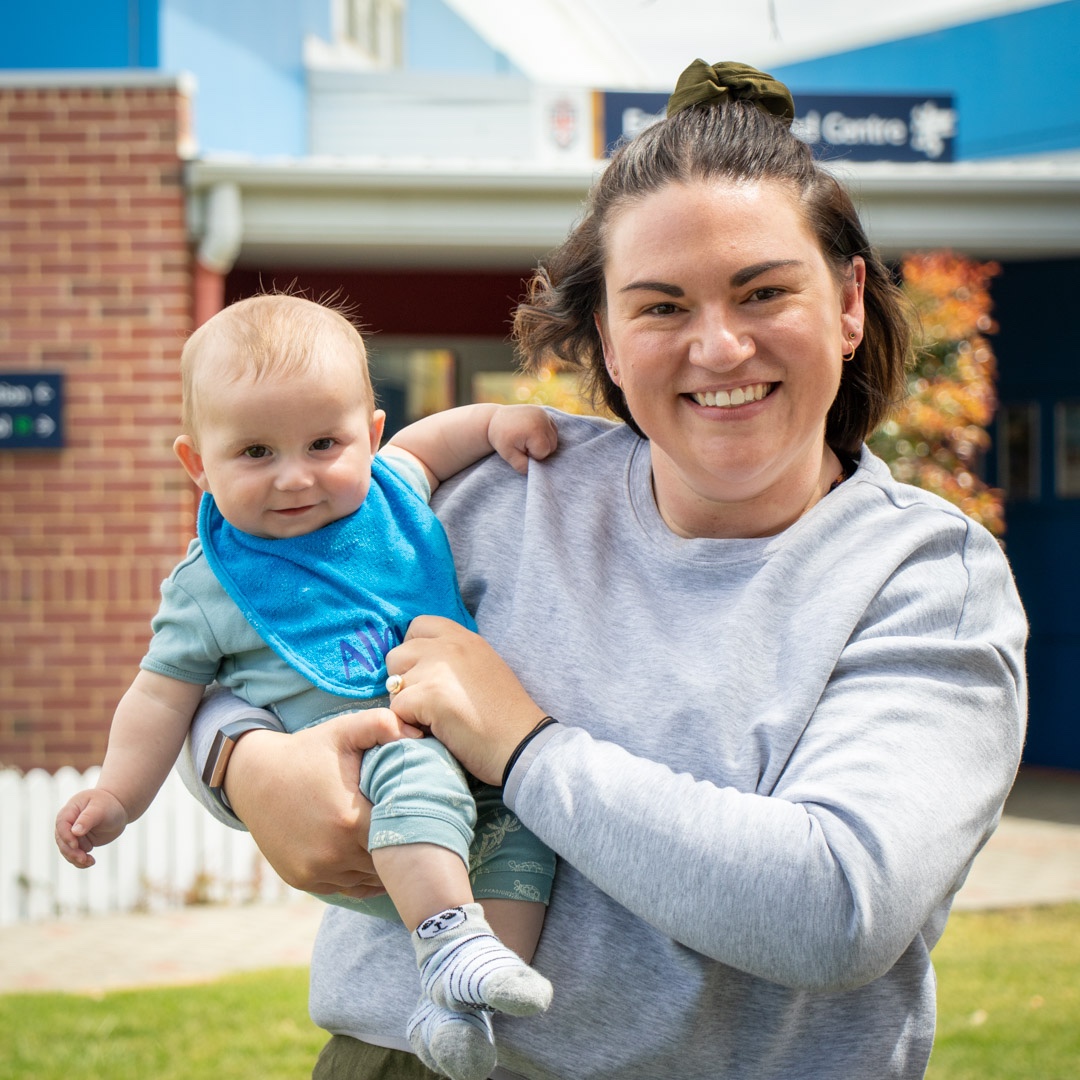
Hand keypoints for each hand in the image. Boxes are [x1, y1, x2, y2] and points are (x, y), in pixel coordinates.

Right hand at [55, 788, 128, 867]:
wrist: (118, 810)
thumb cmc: (108, 805)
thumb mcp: (100, 809)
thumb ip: (88, 818)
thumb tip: (75, 831)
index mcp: (70, 811)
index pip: (61, 824)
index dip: (66, 836)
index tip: (75, 845)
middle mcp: (67, 824)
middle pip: (62, 840)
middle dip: (71, 851)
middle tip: (83, 858)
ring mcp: (72, 835)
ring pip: (67, 850)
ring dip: (76, 858)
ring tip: (90, 861)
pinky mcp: (79, 844)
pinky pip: (75, 855)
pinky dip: (80, 861)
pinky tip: (90, 862)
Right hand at [223, 709, 422, 896]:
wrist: (254, 777)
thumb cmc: (308, 751)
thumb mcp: (344, 730)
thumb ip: (382, 725)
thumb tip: (417, 733)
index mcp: (350, 821)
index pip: (402, 835)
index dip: (417, 824)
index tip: (424, 812)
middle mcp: (333, 854)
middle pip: (387, 862)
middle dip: (403, 848)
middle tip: (420, 833)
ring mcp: (317, 871)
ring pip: (369, 879)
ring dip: (382, 865)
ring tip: (399, 846)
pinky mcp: (303, 880)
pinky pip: (347, 888)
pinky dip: (361, 877)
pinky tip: (374, 859)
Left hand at [386, 616, 546, 784]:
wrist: (522, 744)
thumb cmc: (505, 717)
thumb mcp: (483, 669)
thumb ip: (453, 660)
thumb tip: (416, 667)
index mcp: (464, 638)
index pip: (418, 625)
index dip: (412, 650)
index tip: (423, 674)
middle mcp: (449, 646)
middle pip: (397, 655)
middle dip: (403, 680)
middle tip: (425, 703)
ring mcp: (438, 669)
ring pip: (394, 684)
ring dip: (406, 704)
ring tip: (432, 719)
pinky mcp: (429, 695)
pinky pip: (397, 709)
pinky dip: (409, 725)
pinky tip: (434, 732)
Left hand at [488, 405, 557, 474]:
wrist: (495, 419)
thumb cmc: (501, 438)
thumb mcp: (508, 455)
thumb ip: (522, 466)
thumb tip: (535, 471)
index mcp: (535, 430)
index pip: (543, 453)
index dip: (531, 454)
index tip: (519, 447)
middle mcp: (543, 420)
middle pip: (552, 446)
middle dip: (538, 449)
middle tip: (522, 443)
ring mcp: (545, 414)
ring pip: (554, 438)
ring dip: (543, 442)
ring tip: (527, 438)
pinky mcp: (545, 412)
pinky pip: (552, 429)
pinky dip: (544, 434)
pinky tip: (532, 432)